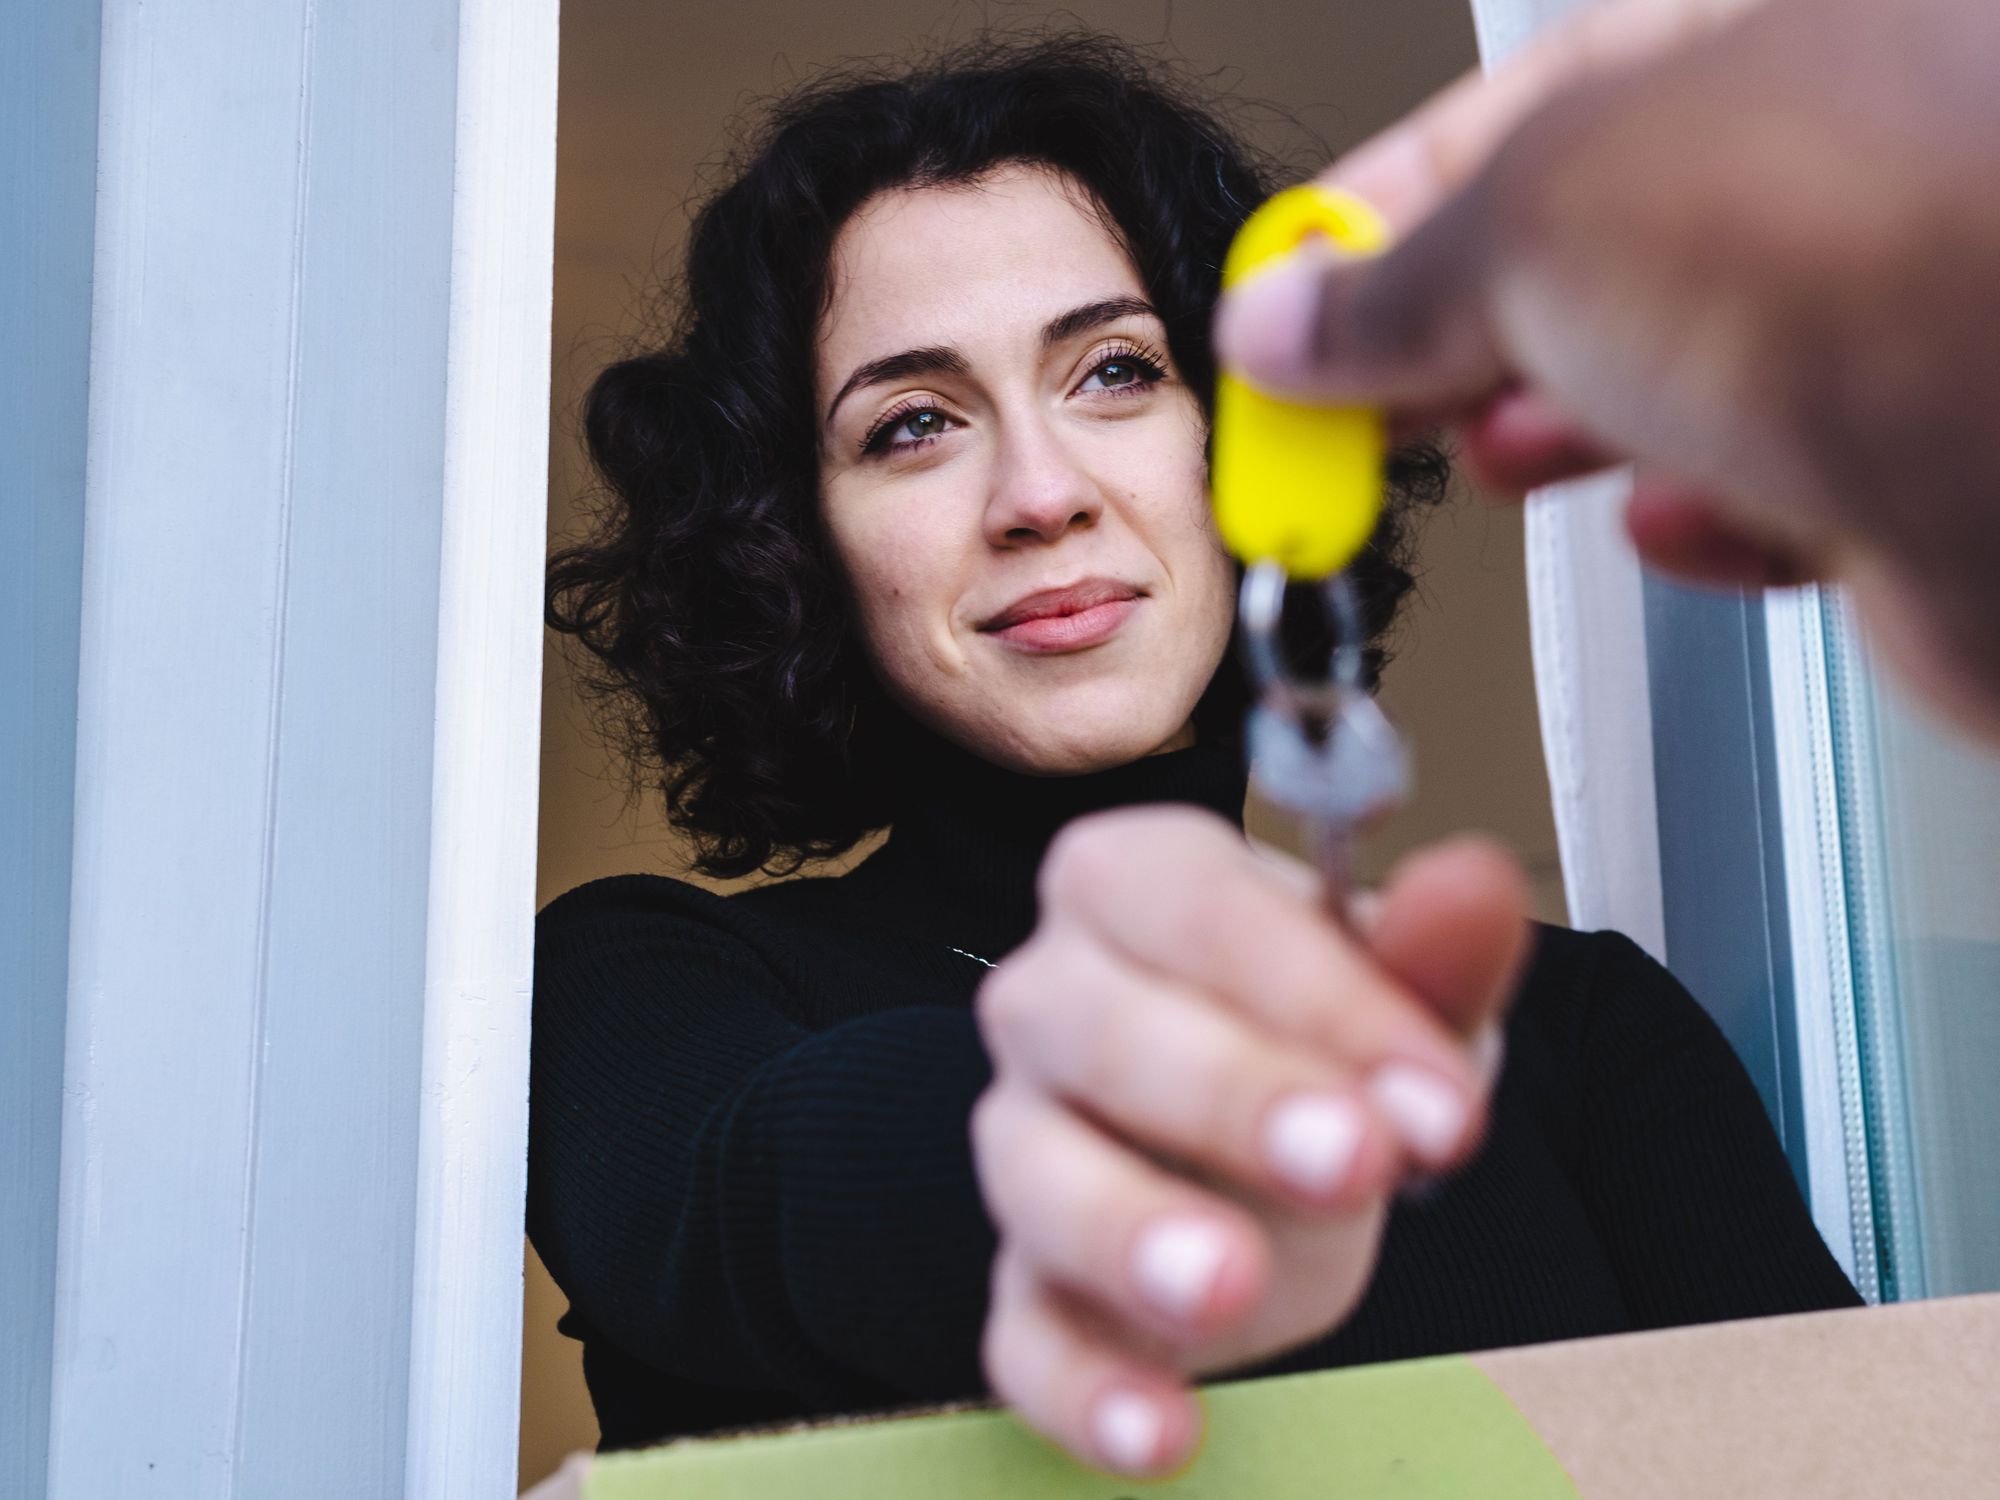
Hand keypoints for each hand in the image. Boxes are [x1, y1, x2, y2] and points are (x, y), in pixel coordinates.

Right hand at [971, 807, 1527, 1475]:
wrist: (1274, 1163)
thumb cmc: (1316, 1045)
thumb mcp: (1397, 996)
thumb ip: (1434, 951)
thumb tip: (1474, 886)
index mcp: (1134, 887)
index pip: (1198, 907)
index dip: (1317, 993)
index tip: (1436, 1090)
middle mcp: (1052, 1000)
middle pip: (1099, 1027)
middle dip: (1229, 1094)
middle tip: (1356, 1159)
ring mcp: (1025, 1142)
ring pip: (1037, 1175)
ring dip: (1130, 1231)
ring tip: (1229, 1283)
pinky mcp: (1027, 1283)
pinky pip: (1023, 1333)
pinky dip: (1085, 1389)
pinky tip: (1164, 1430)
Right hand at [1217, 0, 1999, 743]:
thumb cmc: (1851, 250)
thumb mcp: (1530, 225)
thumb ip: (1391, 284)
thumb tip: (1290, 322)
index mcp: (1772, 30)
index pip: (1525, 107)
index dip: (1378, 209)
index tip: (1290, 292)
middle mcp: (1851, 153)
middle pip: (1601, 247)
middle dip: (1466, 333)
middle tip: (1357, 403)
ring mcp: (1900, 312)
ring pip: (1687, 372)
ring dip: (1570, 426)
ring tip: (1497, 453)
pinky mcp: (1926, 466)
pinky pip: (1781, 487)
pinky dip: (1703, 513)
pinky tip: (1670, 517)